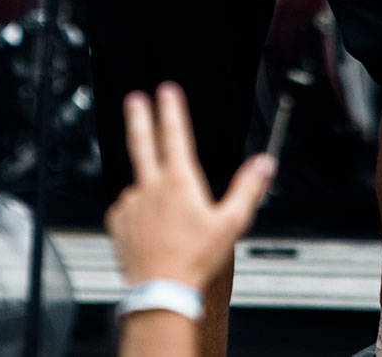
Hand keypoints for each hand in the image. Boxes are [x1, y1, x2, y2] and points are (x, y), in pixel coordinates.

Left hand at [105, 83, 273, 288]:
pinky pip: (128, 209)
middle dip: (138, 116)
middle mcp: (151, 187)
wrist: (161, 291)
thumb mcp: (231, 224)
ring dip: (148, 188)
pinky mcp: (118, 222)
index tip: (166, 91)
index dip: (171, 108)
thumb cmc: (195, 260)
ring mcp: (131, 204)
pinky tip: (150, 229)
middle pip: (141, 141)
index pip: (174, 133)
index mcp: (179, 181)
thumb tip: (264, 164)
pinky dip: (138, 212)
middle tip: (134, 99)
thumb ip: (248, 189)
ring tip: (165, 218)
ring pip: (140, 184)